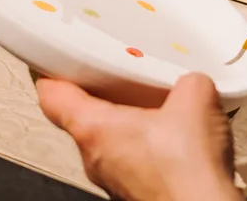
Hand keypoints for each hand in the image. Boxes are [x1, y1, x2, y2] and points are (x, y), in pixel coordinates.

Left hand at [37, 73, 242, 200]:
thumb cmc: (186, 174)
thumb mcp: (195, 100)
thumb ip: (188, 81)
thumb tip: (194, 82)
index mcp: (94, 129)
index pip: (51, 95)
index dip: (53, 72)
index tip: (59, 59)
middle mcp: (96, 157)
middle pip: (82, 117)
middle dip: (101, 94)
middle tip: (117, 74)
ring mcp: (114, 179)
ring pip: (109, 141)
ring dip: (127, 123)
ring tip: (153, 105)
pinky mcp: (135, 192)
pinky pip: (133, 161)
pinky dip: (148, 147)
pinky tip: (176, 140)